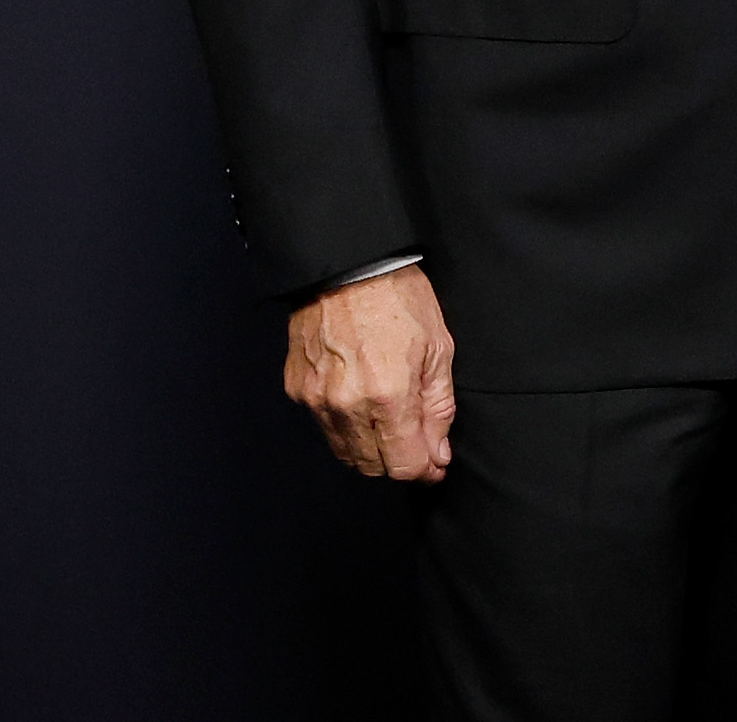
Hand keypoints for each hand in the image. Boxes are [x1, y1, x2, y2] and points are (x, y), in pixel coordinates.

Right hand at [284, 266, 455, 481]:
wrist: (348, 264)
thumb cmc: (398, 297)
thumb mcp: (438, 348)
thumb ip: (439, 408)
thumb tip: (438, 454)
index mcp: (388, 396)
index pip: (402, 466)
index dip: (423, 471)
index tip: (434, 464)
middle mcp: (347, 406)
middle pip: (372, 466)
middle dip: (398, 460)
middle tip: (416, 441)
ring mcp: (317, 400)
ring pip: (345, 452)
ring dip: (371, 448)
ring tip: (389, 419)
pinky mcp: (297, 389)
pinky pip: (324, 427)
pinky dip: (345, 426)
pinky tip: (361, 401)